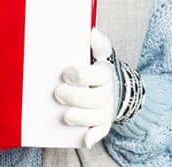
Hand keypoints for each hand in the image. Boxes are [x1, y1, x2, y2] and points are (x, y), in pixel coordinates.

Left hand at [53, 28, 117, 147]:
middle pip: (95, 98)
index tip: (65, 73)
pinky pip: (101, 131)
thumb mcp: (99, 54)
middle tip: (57, 93)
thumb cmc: (96, 68)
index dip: (81, 76)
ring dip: (81, 117)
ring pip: (96, 116)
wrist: (113, 87)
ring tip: (65, 115)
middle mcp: (108, 92)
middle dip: (75, 97)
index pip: (97, 75)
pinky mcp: (104, 122)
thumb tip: (93, 31)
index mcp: (105, 73)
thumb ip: (98, 44)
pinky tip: (84, 140)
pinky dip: (93, 136)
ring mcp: (106, 109)